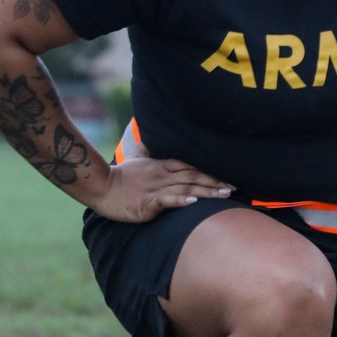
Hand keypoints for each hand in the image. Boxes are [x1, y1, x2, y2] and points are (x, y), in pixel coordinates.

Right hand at [90, 157, 233, 222]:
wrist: (101, 187)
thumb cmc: (122, 175)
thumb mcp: (138, 158)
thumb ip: (149, 148)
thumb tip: (152, 133)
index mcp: (162, 165)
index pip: (190, 164)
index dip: (210, 169)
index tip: (228, 173)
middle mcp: (163, 176)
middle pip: (193, 176)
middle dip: (215, 181)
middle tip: (235, 186)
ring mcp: (156, 189)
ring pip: (186, 188)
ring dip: (206, 191)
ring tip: (224, 194)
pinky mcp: (149, 203)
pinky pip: (167, 200)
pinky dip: (180, 200)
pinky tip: (193, 201)